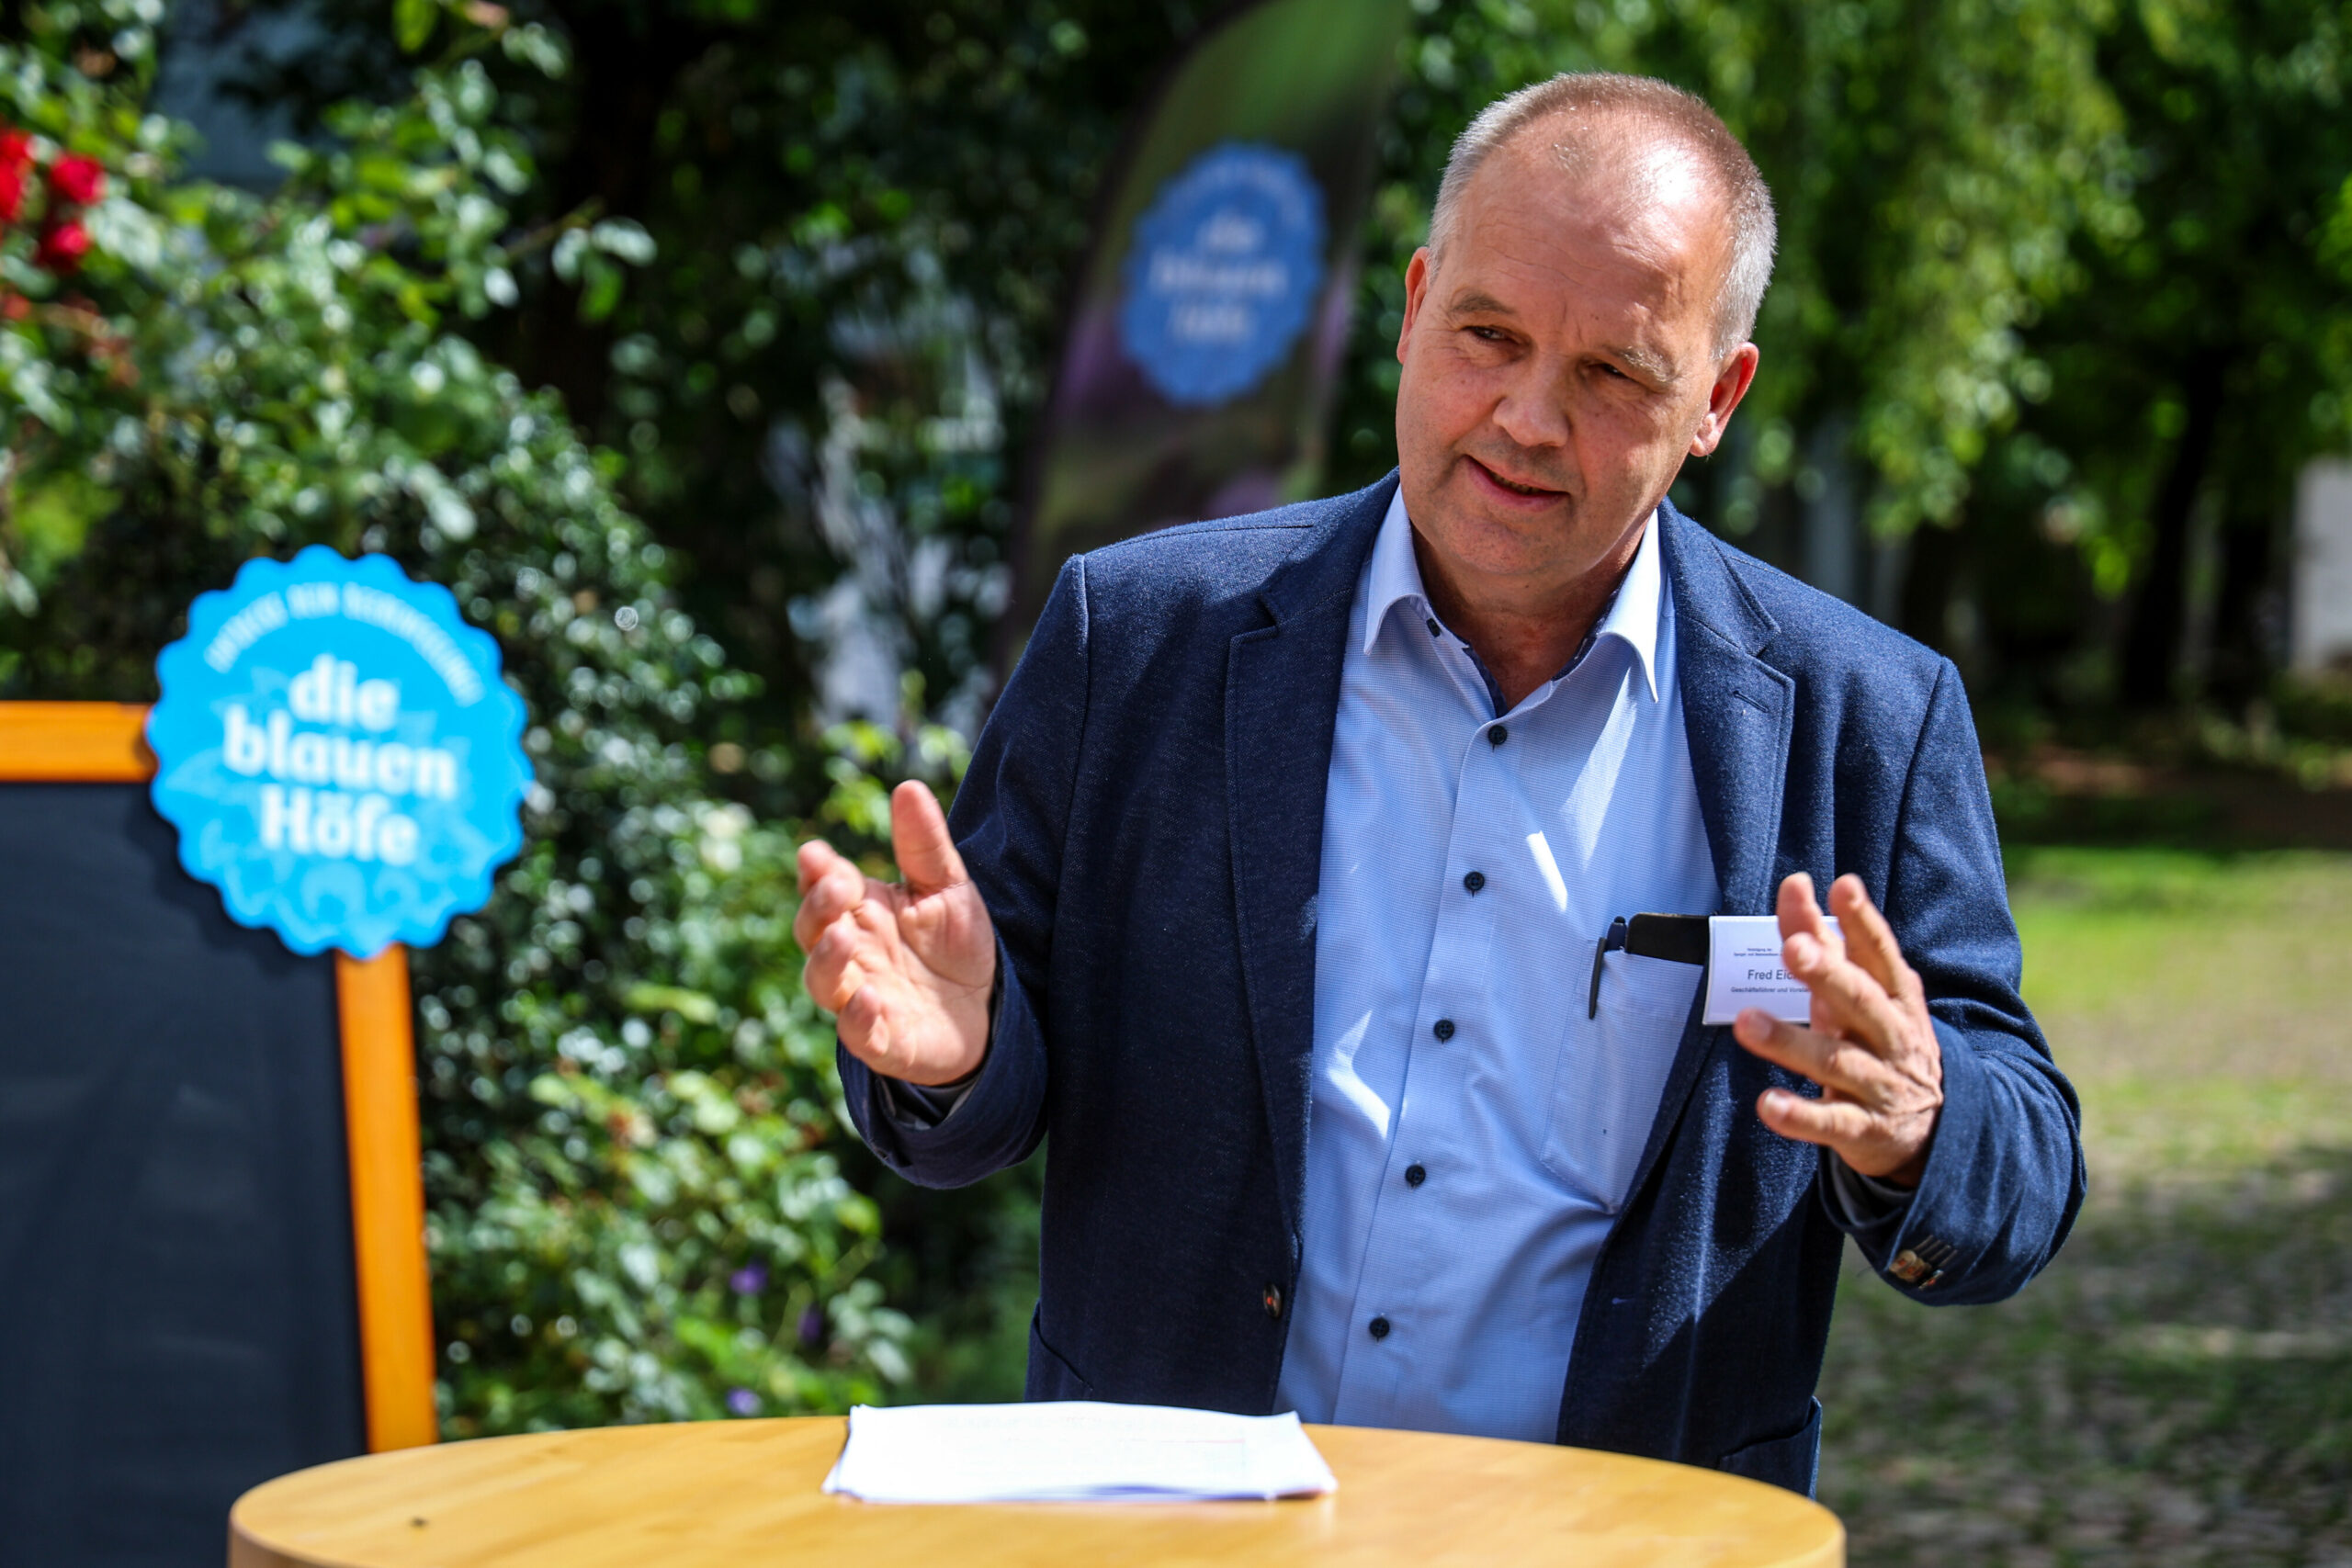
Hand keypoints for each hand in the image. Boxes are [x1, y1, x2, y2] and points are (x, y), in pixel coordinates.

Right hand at [794, 780, 995, 1085]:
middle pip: (812, 929)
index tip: (816, 854)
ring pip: (823, 981)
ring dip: (827, 959)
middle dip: (818, 906)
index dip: (815, 872)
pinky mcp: (881, 1041)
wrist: (990, 1013)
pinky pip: (859, 1032)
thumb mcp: (948, 888)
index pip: (823, 886)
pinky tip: (870, 997)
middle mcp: (851, 953)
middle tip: (836, 885)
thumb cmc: (956, 947)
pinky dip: (858, 1017)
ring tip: (843, 937)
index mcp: (861, 911)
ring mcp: (860, 997)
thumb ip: (925, 844)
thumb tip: (907, 785)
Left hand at [1732, 872, 1943, 1186]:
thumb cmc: (1878, 1041)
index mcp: (1895, 997)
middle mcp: (1892, 1036)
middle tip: (1793, 948)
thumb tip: (1795, 884)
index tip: (1842, 887)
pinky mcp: (1864, 1129)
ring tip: (1747, 1023)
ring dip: (1790, 1042)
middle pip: (1861, 1001)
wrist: (1934, 1130)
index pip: (1880, 954)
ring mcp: (1880, 1084)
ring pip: (1836, 1061)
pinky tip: (1767, 1105)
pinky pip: (1831, 1122)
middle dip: (1828, 973)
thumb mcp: (1859, 993)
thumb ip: (1823, 941)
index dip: (1862, 921)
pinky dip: (1800, 1115)